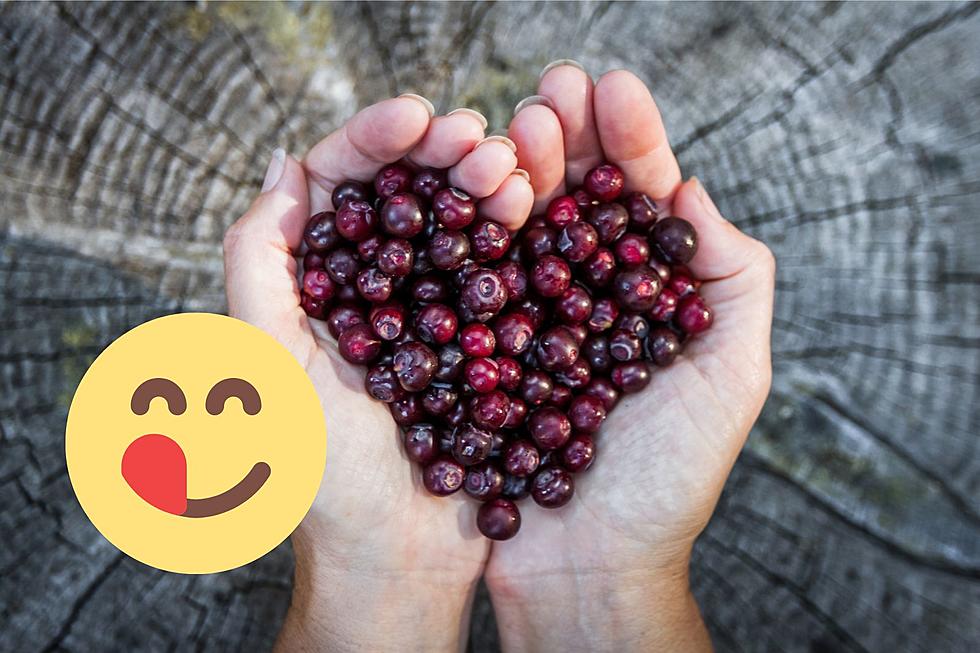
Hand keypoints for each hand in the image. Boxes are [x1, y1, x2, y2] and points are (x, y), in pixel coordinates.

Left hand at [222, 96, 533, 651]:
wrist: (398, 561)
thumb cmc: (324, 480)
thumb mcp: (266, 370)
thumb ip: (256, 268)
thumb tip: (284, 169)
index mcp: (316, 286)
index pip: (339, 186)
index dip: (375, 139)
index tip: (418, 118)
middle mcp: (375, 290)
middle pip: (407, 192)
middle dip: (441, 152)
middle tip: (481, 138)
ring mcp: (433, 315)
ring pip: (459, 223)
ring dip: (485, 182)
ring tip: (513, 171)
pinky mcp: (483, 344)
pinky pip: (500, 273)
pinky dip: (517, 234)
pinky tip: (535, 212)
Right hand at [484, 64, 774, 650]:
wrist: (587, 567)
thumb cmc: (667, 481)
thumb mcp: (731, 376)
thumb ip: (732, 278)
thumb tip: (690, 189)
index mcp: (647, 294)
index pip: (639, 200)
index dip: (630, 140)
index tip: (612, 88)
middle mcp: (584, 297)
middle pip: (574, 198)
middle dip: (566, 137)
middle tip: (551, 90)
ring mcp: (525, 319)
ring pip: (519, 225)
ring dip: (515, 169)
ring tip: (509, 128)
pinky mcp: (475, 350)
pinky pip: (469, 280)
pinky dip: (468, 232)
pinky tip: (466, 192)